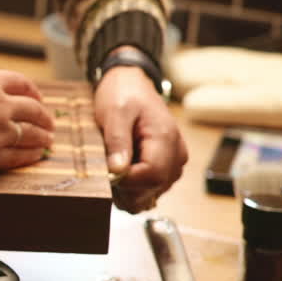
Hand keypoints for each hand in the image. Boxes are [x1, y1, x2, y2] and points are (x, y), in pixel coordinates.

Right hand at [0, 5, 54, 175]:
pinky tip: (35, 156)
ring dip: (42, 137)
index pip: (22, 85)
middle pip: (32, 110)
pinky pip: (18, 156)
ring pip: (30, 134)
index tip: (38, 99)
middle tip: (48, 122)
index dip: (33, 92)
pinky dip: (30, 155)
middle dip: (43, 116)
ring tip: (47, 141)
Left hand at [93, 65, 187, 212]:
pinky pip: (149, 191)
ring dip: (127, 189)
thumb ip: (117, 141)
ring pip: (149, 195)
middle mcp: (177, 156)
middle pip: (151, 190)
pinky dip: (132, 188)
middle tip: (105, 168)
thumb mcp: (114, 112)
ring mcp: (173, 164)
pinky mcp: (166, 169)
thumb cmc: (123, 94)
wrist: (131, 85)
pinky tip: (121, 170)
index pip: (152, 176)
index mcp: (166, 139)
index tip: (106, 172)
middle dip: (124, 188)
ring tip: (113, 164)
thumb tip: (118, 171)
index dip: (126, 181)